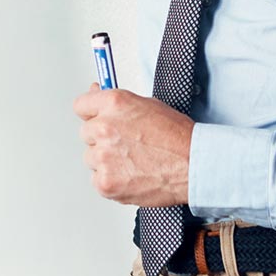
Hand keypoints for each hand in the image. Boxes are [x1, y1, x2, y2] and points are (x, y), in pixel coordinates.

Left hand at [73, 87, 194, 207]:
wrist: (194, 166)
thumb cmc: (178, 138)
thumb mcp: (148, 106)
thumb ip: (116, 103)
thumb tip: (95, 93)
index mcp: (114, 104)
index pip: (81, 106)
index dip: (91, 114)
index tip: (96, 119)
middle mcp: (104, 127)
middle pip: (86, 134)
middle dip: (102, 139)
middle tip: (127, 146)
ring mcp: (103, 156)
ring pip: (91, 158)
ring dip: (106, 161)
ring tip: (134, 162)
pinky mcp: (105, 182)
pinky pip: (97, 180)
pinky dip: (112, 180)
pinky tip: (133, 175)